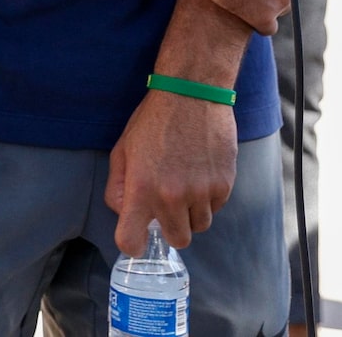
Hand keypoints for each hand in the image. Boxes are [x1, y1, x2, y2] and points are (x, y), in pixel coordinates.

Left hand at [106, 86, 236, 249]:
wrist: (191, 97)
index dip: (132, 243)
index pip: (131, 240)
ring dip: (191, 214)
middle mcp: (172, 196)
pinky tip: (199, 173)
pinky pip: (215, 208)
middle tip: (166, 204)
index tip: (136, 235)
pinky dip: (208, 199)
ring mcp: (201, 193)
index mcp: (141, 188)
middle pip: (177, 240)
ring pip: (199, 226)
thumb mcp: (122, 150)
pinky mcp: (224, 186)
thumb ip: (118, 186)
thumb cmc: (152, 122)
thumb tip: (123, 212)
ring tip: (184, 184)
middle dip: (170, 227)